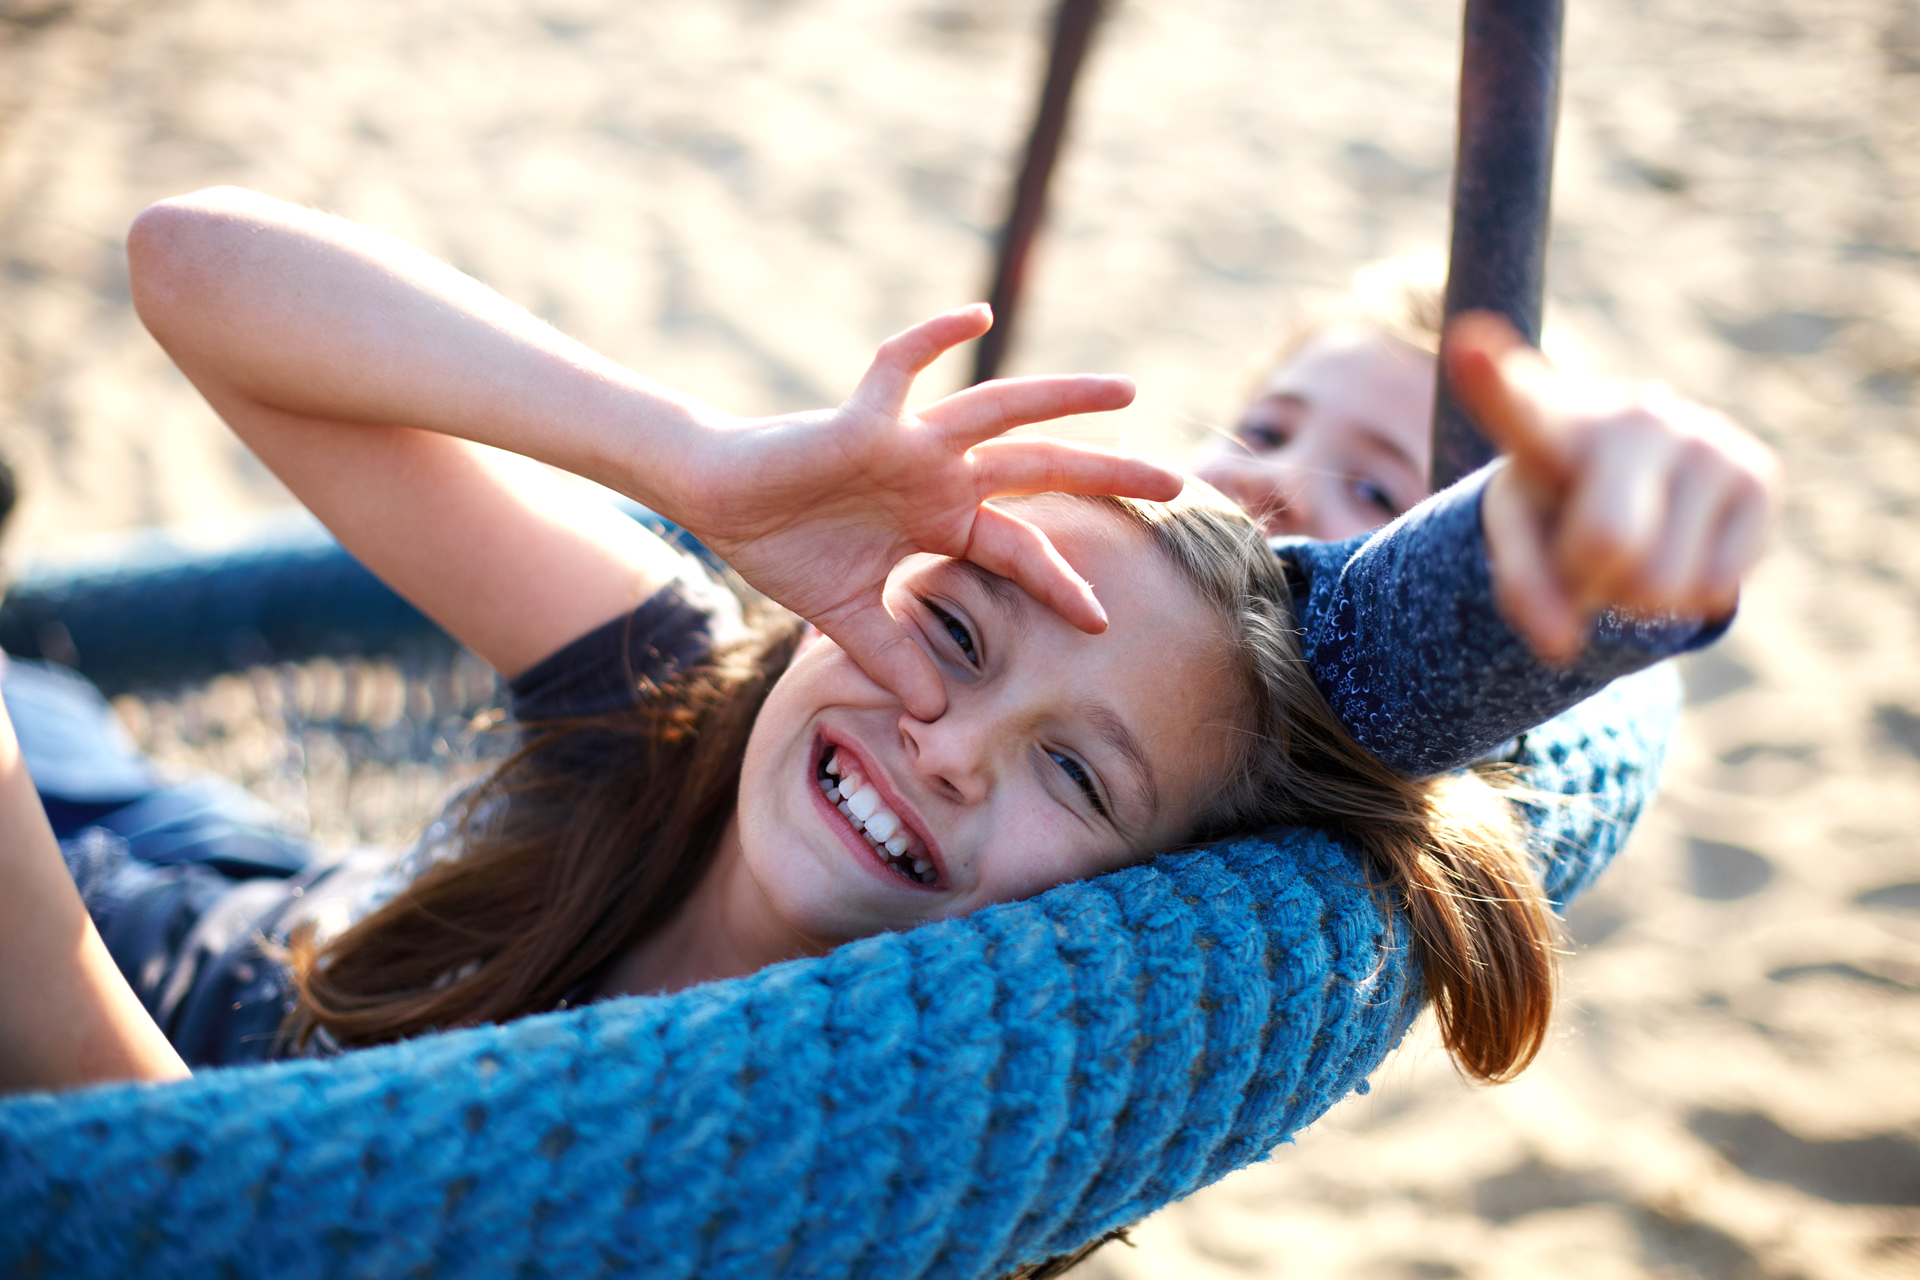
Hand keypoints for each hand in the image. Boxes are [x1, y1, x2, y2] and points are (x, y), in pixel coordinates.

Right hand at [665, 305, 1180, 718]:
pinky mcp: (863, 421)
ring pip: (1000, 412)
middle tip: (1181, 484)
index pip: (1020, 549)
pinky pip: (901, 366)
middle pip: (1042, 471)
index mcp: (940, 519)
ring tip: (1129, 392)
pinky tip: (978, 315)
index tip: (1099, 619)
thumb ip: (892, 656)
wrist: (719, 501)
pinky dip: (935, 337)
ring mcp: (907, 443)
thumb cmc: (783, 544)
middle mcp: (939, 474)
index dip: (1059, 582)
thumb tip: (930, 715)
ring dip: (1064, 400)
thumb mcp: (847, 615)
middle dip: (1109, 477)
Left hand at [1445, 312, 1778, 663]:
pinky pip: (1715, 587)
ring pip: (1662, 584)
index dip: (1489, 378)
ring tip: (1635, 543)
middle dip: (1590, 579)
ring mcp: (1702, 436)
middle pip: (1605, 544)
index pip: (1510, 398)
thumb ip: (1520, 588)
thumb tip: (1561, 646)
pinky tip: (1680, 543)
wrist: (1638, 469)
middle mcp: (1629, 415)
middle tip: (1586, 551)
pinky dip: (1688, 596)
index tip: (1464, 346)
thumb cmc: (1559, 497)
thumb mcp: (1519, 534)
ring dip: (1638, 596)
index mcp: (1544, 419)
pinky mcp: (1758, 473)